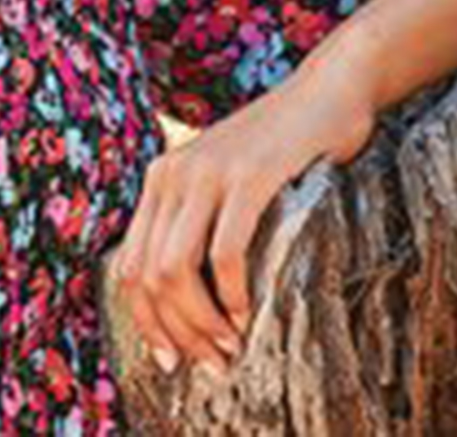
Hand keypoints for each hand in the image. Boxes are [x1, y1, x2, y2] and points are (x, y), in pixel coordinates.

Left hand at [110, 62, 379, 375]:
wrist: (327, 92)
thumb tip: (188, 306)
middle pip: (149, 276)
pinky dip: (234, 294)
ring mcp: (208, 173)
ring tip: (230, 347)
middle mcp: (172, 174)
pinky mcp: (250, 176)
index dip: (146, 322)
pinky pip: (225, 251)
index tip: (172, 361)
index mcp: (159, 180)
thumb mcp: (223, 184)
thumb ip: (198, 225)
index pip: (129, 266)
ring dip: (202, 322)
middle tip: (211, 364)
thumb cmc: (281, 149)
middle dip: (176, 332)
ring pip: (177, 269)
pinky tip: (249, 314)